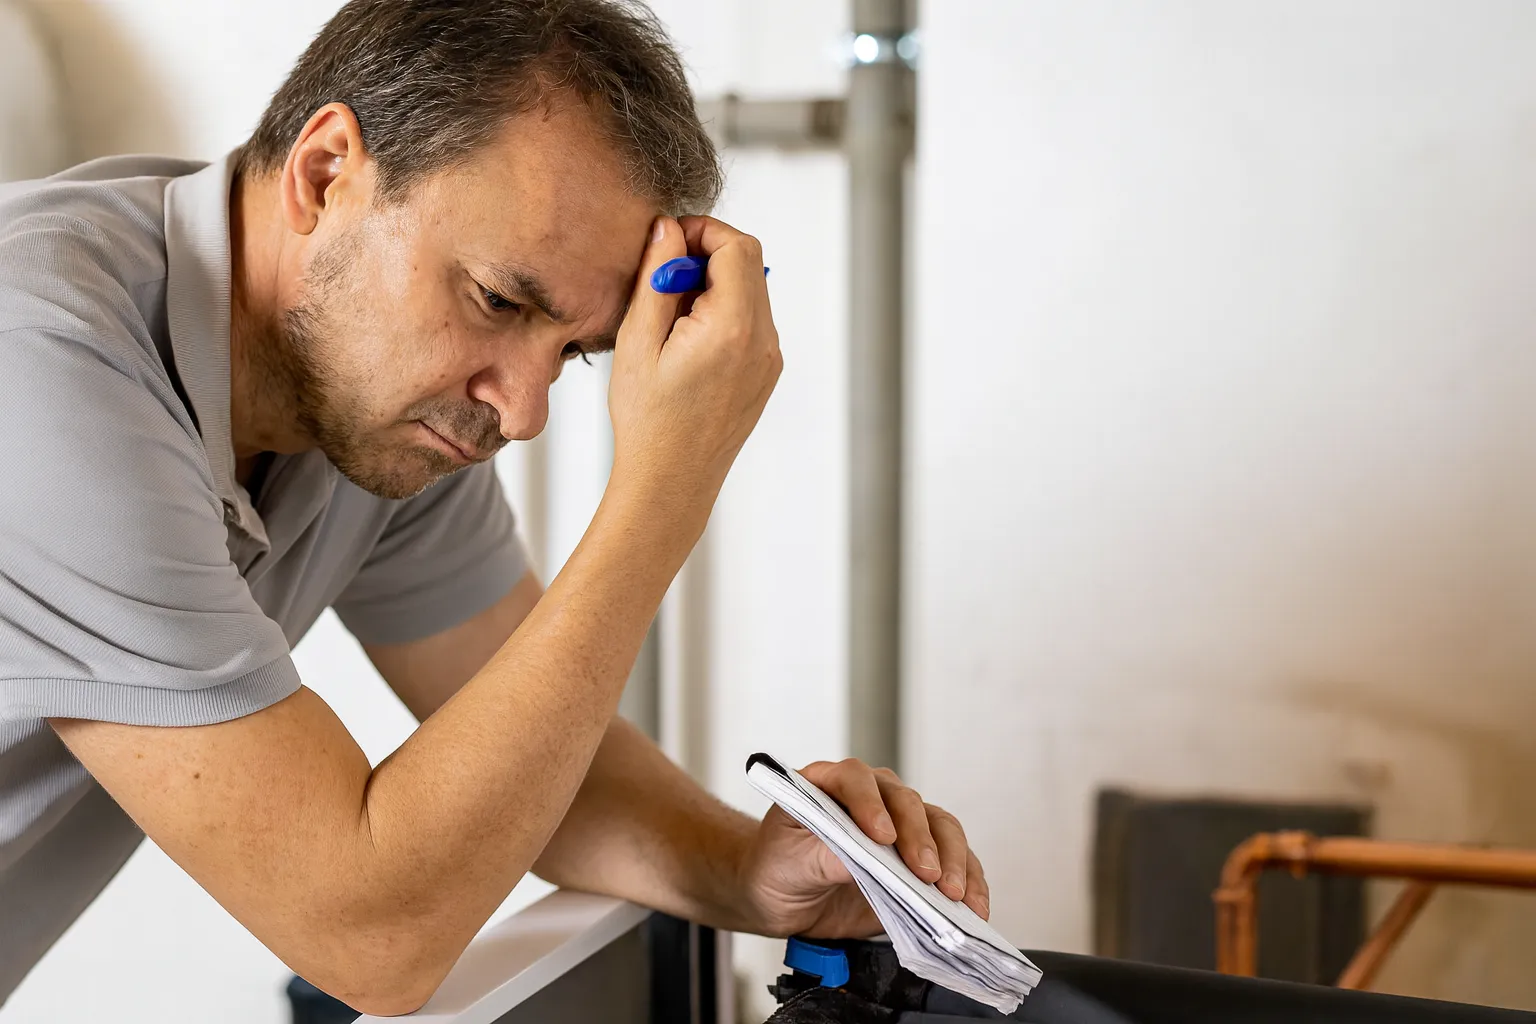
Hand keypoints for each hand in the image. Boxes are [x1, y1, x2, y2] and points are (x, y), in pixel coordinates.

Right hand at [608, 215, 780, 507]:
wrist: (671, 482)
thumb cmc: (647, 419)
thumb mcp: (638, 340)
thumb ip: (656, 277)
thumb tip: (668, 228)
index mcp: (734, 328)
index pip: (737, 246)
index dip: (702, 231)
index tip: (666, 245)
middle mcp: (764, 340)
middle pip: (748, 263)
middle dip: (706, 255)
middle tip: (662, 279)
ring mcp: (770, 359)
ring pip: (751, 290)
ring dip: (713, 284)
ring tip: (670, 316)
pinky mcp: (766, 373)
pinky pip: (751, 321)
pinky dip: (722, 311)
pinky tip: (686, 340)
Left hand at [737, 758, 991, 938]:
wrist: (782, 896)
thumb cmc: (778, 867)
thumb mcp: (789, 864)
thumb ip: (825, 857)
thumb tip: (865, 860)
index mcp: (830, 783)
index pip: (855, 778)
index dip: (870, 803)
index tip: (881, 837)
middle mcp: (873, 796)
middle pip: (907, 803)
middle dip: (921, 839)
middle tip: (926, 873)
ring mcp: (901, 825)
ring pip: (940, 827)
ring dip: (953, 859)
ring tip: (954, 894)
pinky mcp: (920, 857)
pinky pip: (954, 860)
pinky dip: (968, 880)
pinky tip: (973, 905)